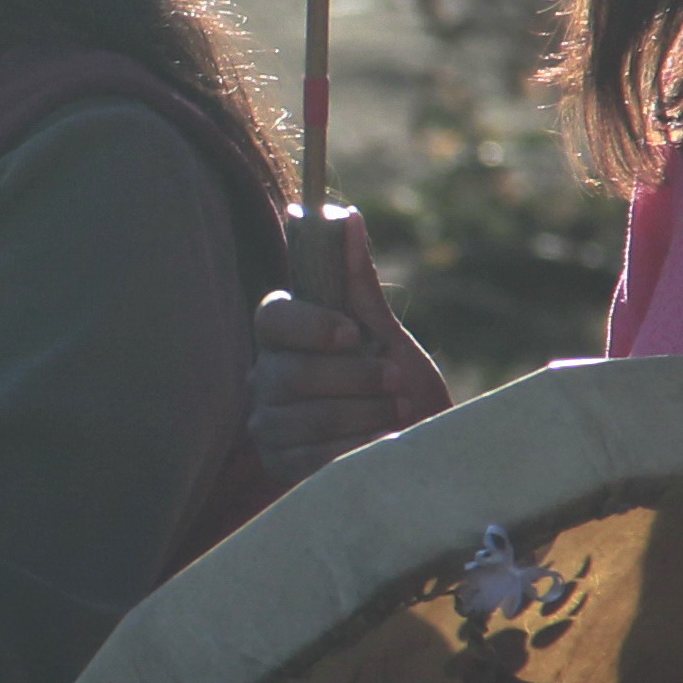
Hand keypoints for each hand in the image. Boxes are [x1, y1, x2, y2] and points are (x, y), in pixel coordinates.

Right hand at [252, 207, 450, 489]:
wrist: (417, 448)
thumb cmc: (398, 385)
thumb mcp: (384, 332)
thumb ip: (358, 280)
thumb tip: (348, 216)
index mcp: (284, 337)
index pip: (272, 318)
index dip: (311, 325)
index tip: (354, 334)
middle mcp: (265, 378)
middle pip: (292, 373)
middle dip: (355, 378)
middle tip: (397, 381)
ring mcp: (268, 425)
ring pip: (306, 417)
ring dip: (364, 414)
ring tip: (396, 413)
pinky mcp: (281, 466)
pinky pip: (312, 457)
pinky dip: (356, 450)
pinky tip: (381, 443)